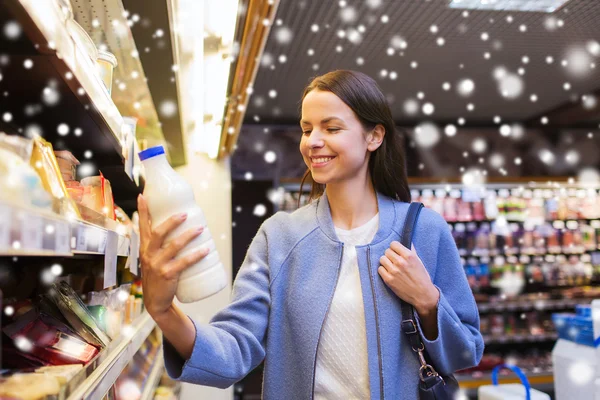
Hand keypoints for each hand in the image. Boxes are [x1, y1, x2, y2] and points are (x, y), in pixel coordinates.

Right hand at [138, 195, 208, 318]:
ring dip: (189, 236)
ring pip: (174, 246)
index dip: (142, 211)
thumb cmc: (157, 277)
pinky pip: (184, 262)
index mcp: (144, 248)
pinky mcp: (167, 275)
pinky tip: (206, 250)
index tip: (143, 195)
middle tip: (185, 213)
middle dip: (171, 221)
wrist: (156, 302)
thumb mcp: (153, 259)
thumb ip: (160, 245)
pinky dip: (196, 255)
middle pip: (158, 233)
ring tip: (201, 228)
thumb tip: (179, 227)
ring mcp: (157, 265)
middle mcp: (148, 254)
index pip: (142, 226)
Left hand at [378, 241, 439, 314]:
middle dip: (390, 255)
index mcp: (409, 256)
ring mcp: (394, 271)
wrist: (422, 294)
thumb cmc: (422, 278)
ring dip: (386, 262)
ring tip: (391, 266)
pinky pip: (380, 269)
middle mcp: (400, 262)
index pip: (393, 244)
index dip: (394, 248)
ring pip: (382, 259)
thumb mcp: (419, 262)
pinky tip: (389, 273)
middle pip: (387, 251)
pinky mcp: (388, 280)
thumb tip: (408, 242)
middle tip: (394, 261)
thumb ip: (412, 251)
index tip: (396, 252)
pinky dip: (383, 270)